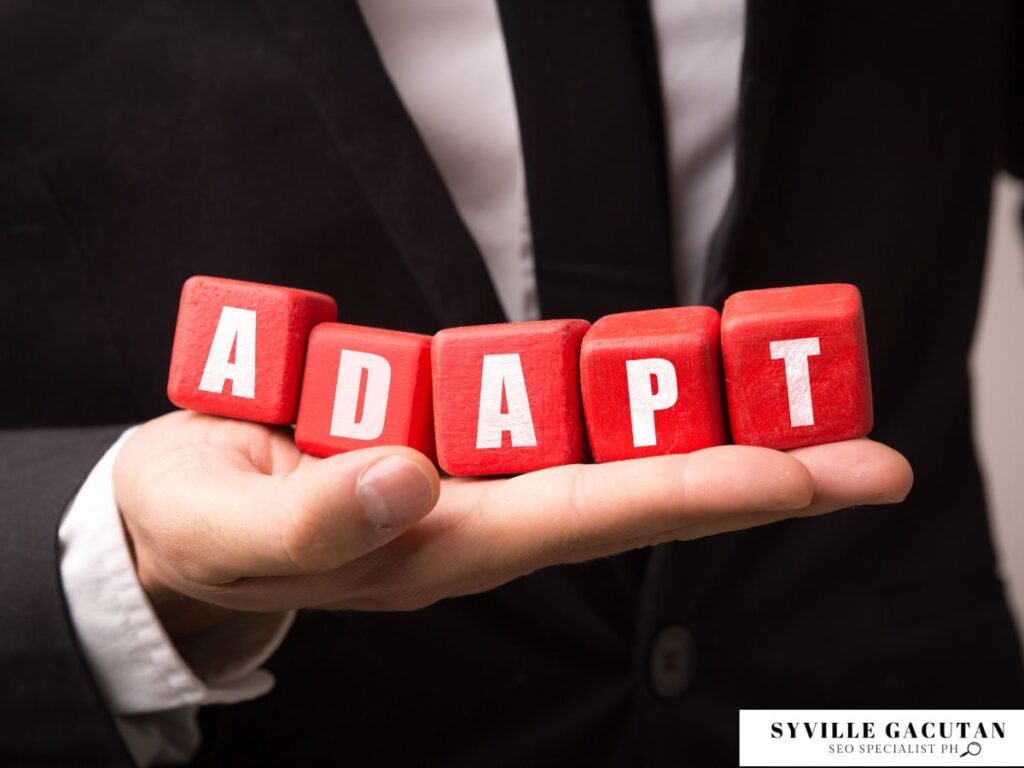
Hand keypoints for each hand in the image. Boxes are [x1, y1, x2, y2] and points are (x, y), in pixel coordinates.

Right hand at [114, 411, 911, 636]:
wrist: (176, 522)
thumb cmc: (200, 526)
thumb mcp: (227, 525)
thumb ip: (312, 515)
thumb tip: (409, 476)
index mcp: (433, 547)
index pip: (588, 517)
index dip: (697, 494)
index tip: (803, 477)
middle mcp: (476, 520)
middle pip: (636, 496)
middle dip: (755, 481)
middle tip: (870, 463)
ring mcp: (471, 483)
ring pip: (611, 458)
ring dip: (714, 437)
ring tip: (818, 420)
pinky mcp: (453, 441)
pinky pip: (559, 423)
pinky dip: (639, 407)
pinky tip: (695, 390)